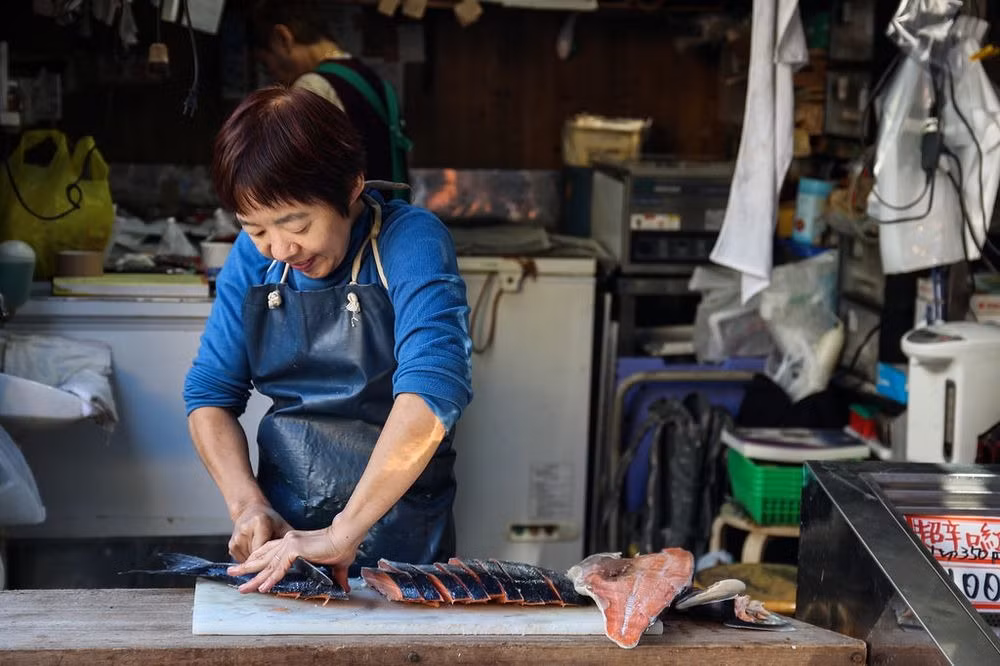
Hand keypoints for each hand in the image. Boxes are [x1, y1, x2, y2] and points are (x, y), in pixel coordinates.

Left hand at [226, 516, 363, 593]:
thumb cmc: (343, 547)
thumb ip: (336, 576)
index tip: (247, 569)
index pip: (270, 552)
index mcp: (293, 542)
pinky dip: (270, 579)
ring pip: (267, 566)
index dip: (258, 561)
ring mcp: (289, 544)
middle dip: (246, 568)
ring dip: (253, 578)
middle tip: (231, 573)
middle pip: (263, 558)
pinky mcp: (294, 549)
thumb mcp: (335, 565)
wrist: (347, 535)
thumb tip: (344, 587)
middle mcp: (287, 541)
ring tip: (240, 587)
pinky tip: (262, 588)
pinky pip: (279, 569)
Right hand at [228, 502, 291, 562]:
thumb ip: (290, 541)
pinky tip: (256, 551)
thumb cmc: (269, 519)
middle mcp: (244, 531)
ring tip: (265, 551)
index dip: (273, 559)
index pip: (266, 550)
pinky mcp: (231, 546)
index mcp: (259, 523)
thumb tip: (300, 554)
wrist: (250, 510)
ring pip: (250, 562)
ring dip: (259, 561)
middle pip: (258, 558)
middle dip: (267, 561)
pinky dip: (252, 559)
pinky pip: (244, 561)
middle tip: (275, 558)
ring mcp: (236, 540)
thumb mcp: (283, 526)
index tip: (280, 563)